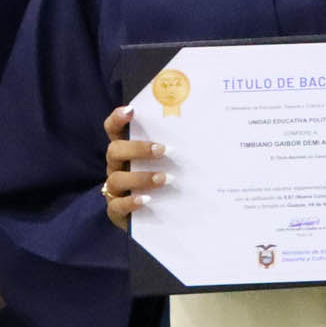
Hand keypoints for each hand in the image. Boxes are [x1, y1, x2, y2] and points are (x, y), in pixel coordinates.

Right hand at [102, 105, 168, 231]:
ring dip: (141, 177)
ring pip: (117, 178)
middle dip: (138, 148)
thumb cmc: (169, 180)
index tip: (131, 110)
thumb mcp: (172, 161)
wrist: (164, 215)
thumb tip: (211, 128)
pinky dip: (132, 202)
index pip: (114, 130)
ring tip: (164, 178)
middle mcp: (118, 166)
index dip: (118, 119)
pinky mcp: (117, 210)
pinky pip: (117, 205)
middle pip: (115, 150)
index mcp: (129, 150)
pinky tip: (147, 200)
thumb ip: (179, 146)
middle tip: (162, 150)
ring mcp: (116, 189)